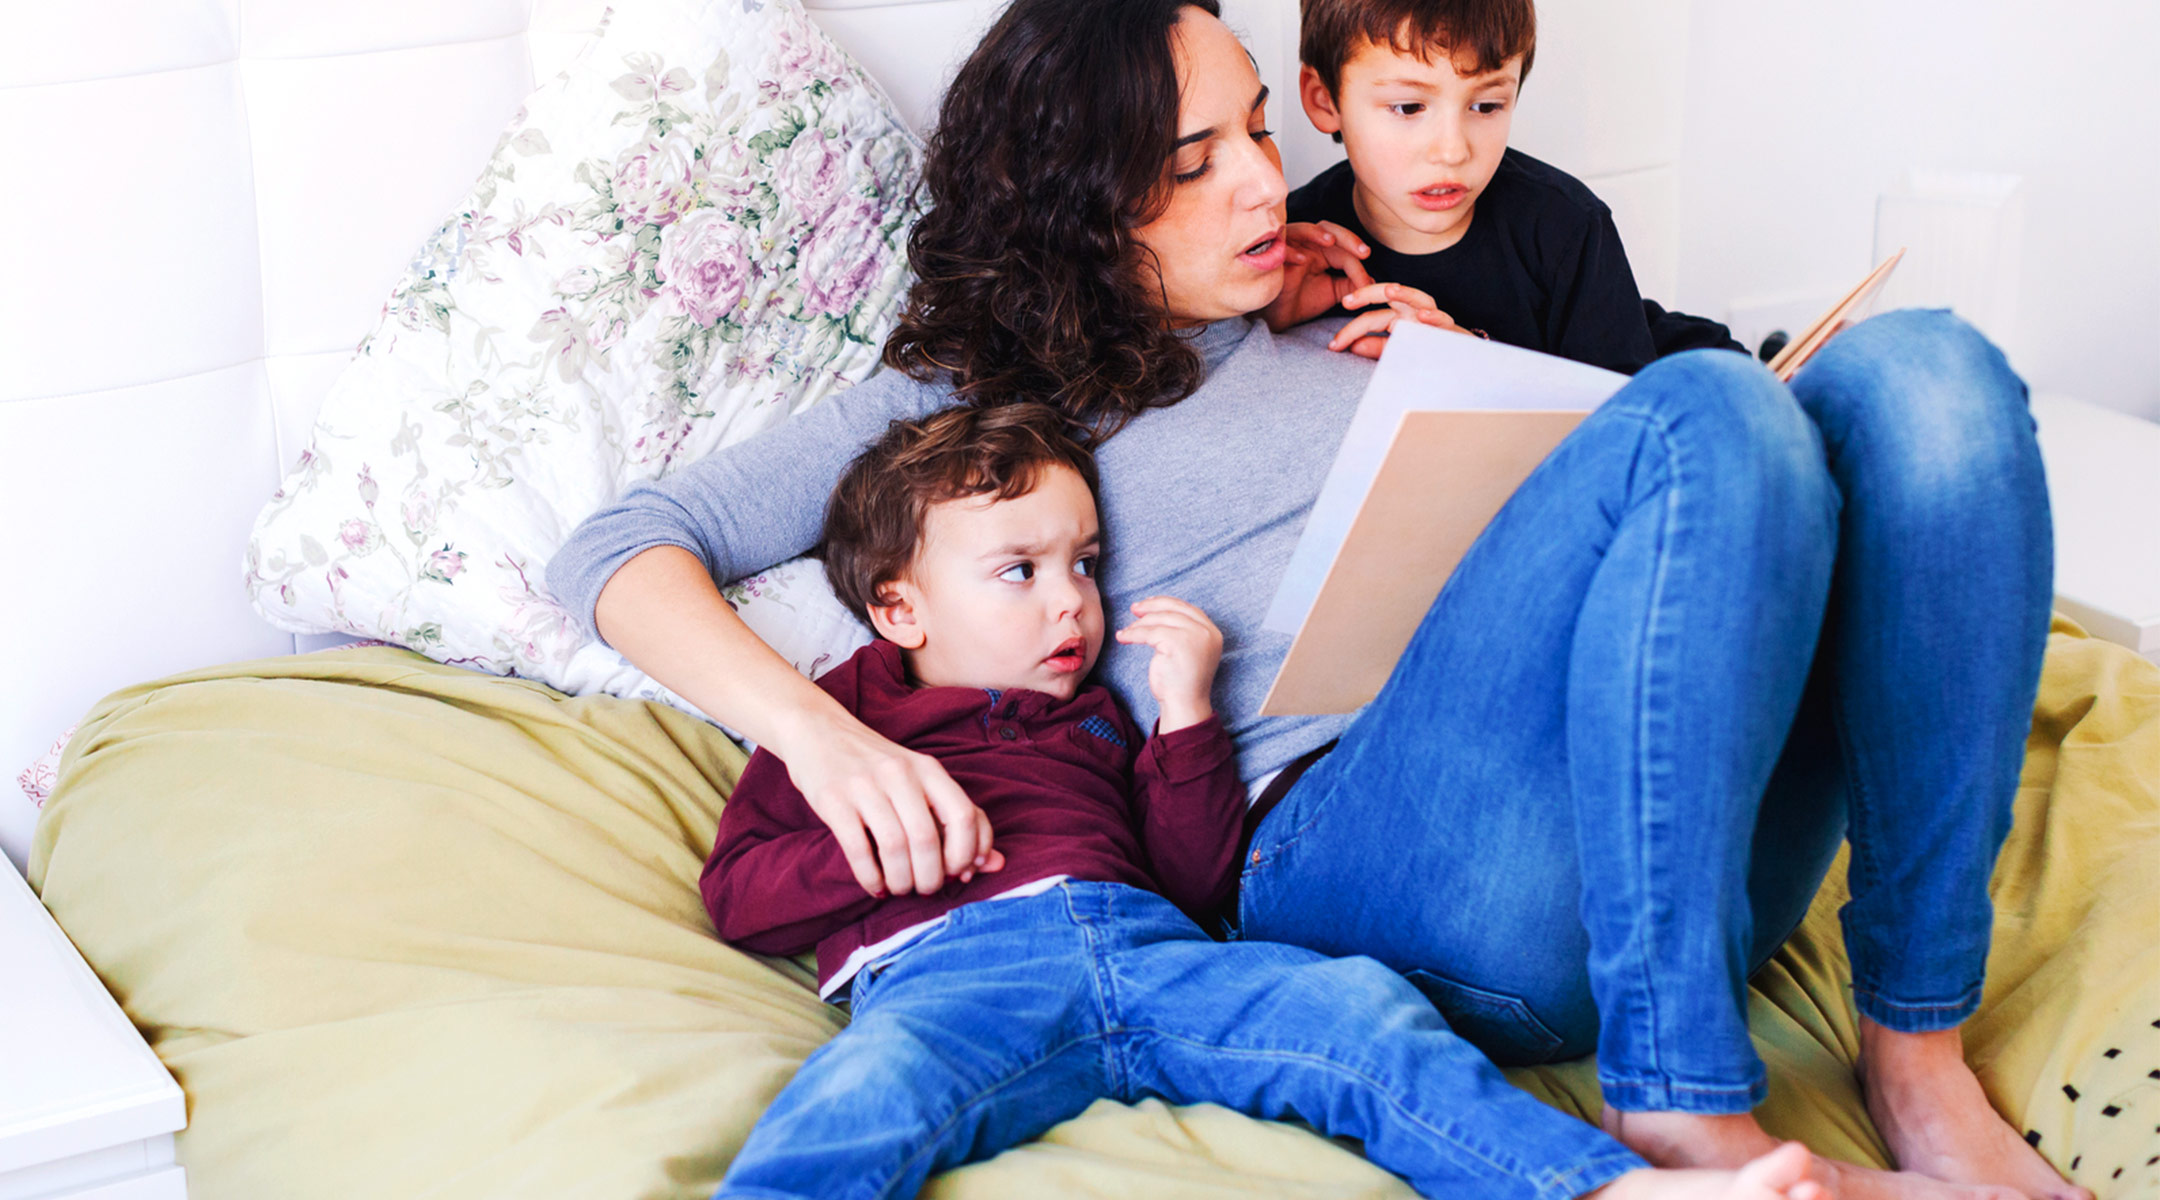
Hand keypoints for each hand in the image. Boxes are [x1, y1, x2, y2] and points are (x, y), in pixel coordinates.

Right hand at [778, 714, 1004, 896]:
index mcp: (928, 769)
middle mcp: (900, 773)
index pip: (965, 816)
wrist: (818, 730)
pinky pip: (857, 849)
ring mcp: (864, 785)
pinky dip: (870, 877)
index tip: (959, 874)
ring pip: (895, 847)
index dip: (967, 854)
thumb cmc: (877, 765)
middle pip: (928, 838)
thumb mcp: (920, 780)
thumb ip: (957, 819)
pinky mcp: (832, 799)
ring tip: (900, 889)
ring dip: (901, 881)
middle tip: (925, 889)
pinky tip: (875, 886)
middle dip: (931, 877)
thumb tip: (994, 865)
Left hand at [1114, 596, 1222, 733]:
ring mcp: (1195, 636)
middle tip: (1134, 609)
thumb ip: (1181, 631)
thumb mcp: (1187, 650)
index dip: (1165, 603)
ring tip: (1126, 631)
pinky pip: (1150, 632)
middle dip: (1151, 607)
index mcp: (1212, 632)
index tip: (1147, 604)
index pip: (1187, 608)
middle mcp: (1207, 632)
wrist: (1184, 704)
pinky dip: (1133, 634)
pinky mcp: (1178, 643)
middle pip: (1174, 609)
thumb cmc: (1181, 681)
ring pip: (1160, 620)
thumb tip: (1155, 610)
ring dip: (1139, 624)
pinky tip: (1123, 637)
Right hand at [1257, 221, 1375, 331]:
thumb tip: (1374, 280)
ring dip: (1316, 233)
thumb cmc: (1300, 302)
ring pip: (1302, 229)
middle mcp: (1304, 245)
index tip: (1367, 284)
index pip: (1342, 247)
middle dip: (1346, 238)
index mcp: (1320, 251)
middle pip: (1326, 228)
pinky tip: (1301, 259)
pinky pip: (1279, 248)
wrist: (1276, 319)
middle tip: (1363, 253)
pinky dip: (1289, 250)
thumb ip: (1350, 283)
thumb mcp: (1332, 292)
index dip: (1357, 262)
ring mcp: (1287, 249)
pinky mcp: (1270, 259)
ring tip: (1330, 241)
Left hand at [1326, 281, 1473, 358]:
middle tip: (1347, 300)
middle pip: (1390, 294)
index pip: (1370, 317)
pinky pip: (1443, 320)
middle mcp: (1414, 312)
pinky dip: (1434, 317)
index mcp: (1398, 316)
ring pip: (1418, 298)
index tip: (1333, 346)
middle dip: (1369, 293)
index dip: (1350, 330)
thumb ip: (1376, 347)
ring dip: (1405, 293)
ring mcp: (1433, 318)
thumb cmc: (1424, 355)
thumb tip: (1353, 346)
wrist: (1459, 364)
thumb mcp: (1395, 351)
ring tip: (1389, 290)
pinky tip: (1423, 317)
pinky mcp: (1450, 329)